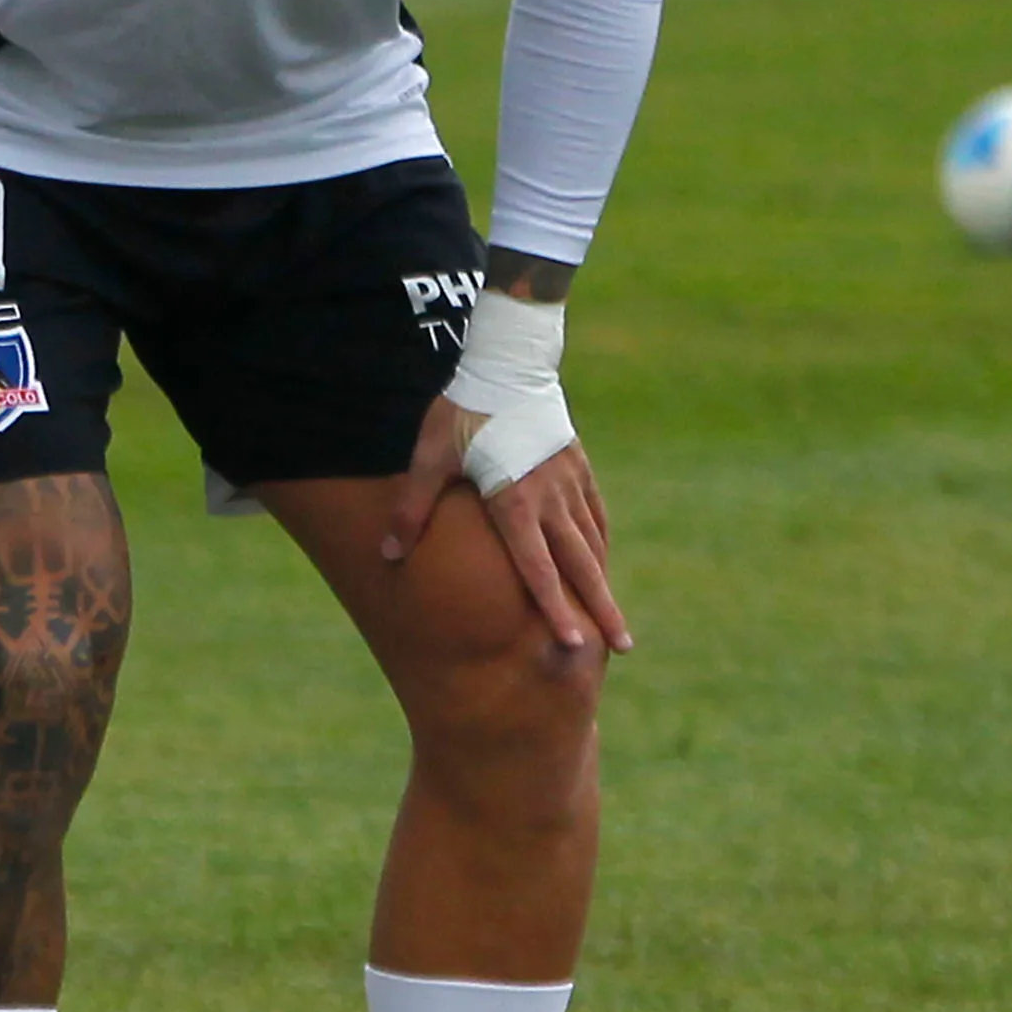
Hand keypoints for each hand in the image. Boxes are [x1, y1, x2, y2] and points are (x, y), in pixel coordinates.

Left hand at [391, 402, 634, 664]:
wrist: (508, 364)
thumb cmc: (462, 413)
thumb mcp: (430, 458)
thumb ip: (412, 509)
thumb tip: (388, 554)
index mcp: (514, 502)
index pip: (538, 568)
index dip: (554, 609)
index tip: (572, 642)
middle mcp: (550, 499)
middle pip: (580, 565)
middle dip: (602, 609)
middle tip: (624, 647)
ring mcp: (570, 483)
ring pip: (592, 543)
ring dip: (604, 582)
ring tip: (617, 620)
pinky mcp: (579, 467)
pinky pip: (594, 515)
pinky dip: (600, 544)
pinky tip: (601, 565)